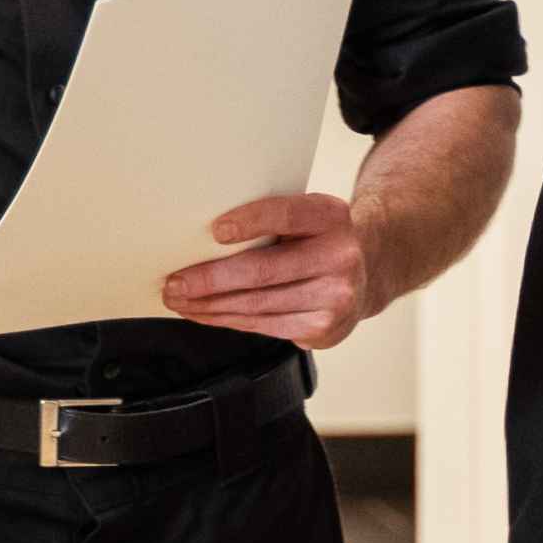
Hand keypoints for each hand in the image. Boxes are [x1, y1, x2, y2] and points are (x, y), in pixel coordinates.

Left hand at [161, 191, 369, 349]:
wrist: (368, 271)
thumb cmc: (319, 239)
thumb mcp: (307, 216)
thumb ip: (272, 221)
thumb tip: (206, 239)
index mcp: (330, 216)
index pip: (286, 215)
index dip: (250, 221)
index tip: (215, 231)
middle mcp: (339, 256)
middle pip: (263, 271)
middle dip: (211, 280)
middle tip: (175, 283)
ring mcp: (334, 296)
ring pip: (257, 304)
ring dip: (210, 305)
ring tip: (180, 300)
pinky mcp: (324, 328)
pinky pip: (264, 325)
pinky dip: (228, 320)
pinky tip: (206, 314)